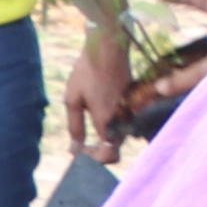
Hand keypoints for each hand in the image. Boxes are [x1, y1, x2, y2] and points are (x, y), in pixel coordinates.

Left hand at [62, 25, 133, 152]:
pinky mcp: (133, 103)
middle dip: (99, 149)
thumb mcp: (72, 99)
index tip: (80, 151)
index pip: (108, 154)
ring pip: (120, 135)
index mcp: (106, 120)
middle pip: (115, 147)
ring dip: (105, 137)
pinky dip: (112, 125)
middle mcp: (123, 119)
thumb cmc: (87, 72)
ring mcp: (131, 111)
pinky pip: (124, 122)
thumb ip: (75, 126)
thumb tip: (76, 147)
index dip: (95, 158)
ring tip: (86, 130)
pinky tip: (96, 115)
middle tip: (80, 144)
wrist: (108, 48)